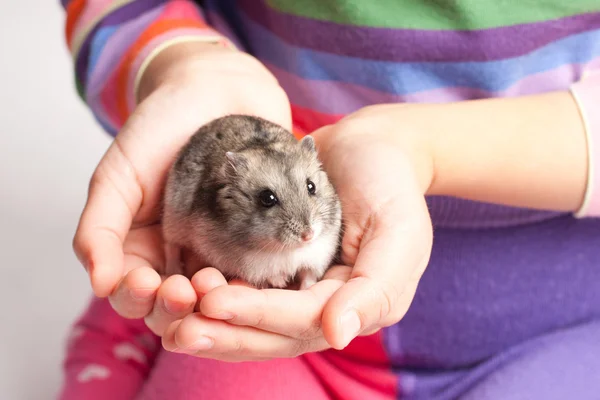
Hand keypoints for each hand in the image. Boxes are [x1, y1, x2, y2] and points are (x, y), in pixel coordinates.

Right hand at [72, 41, 291, 335]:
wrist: (216, 94)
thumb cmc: (159, 131)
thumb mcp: (117, 176)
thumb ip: (99, 228)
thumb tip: (98, 283)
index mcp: (141, 250)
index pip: (133, 294)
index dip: (137, 298)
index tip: (148, 284)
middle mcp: (181, 258)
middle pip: (175, 308)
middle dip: (177, 308)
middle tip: (188, 292)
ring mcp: (222, 253)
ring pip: (217, 300)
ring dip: (214, 305)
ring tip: (217, 287)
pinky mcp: (259, 242)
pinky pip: (258, 276)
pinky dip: (254, 286)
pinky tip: (255, 282)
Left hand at [161, 105, 434, 359]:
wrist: (372, 147)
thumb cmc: (389, 183)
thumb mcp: (398, 229)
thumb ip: (375, 286)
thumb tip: (337, 334)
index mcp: (358, 304)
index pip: (302, 320)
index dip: (257, 314)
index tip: (212, 303)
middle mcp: (327, 305)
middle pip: (272, 333)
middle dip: (225, 332)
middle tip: (178, 328)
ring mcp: (301, 288)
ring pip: (253, 320)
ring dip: (213, 321)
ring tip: (171, 313)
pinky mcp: (279, 268)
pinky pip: (246, 291)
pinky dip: (216, 295)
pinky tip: (184, 289)